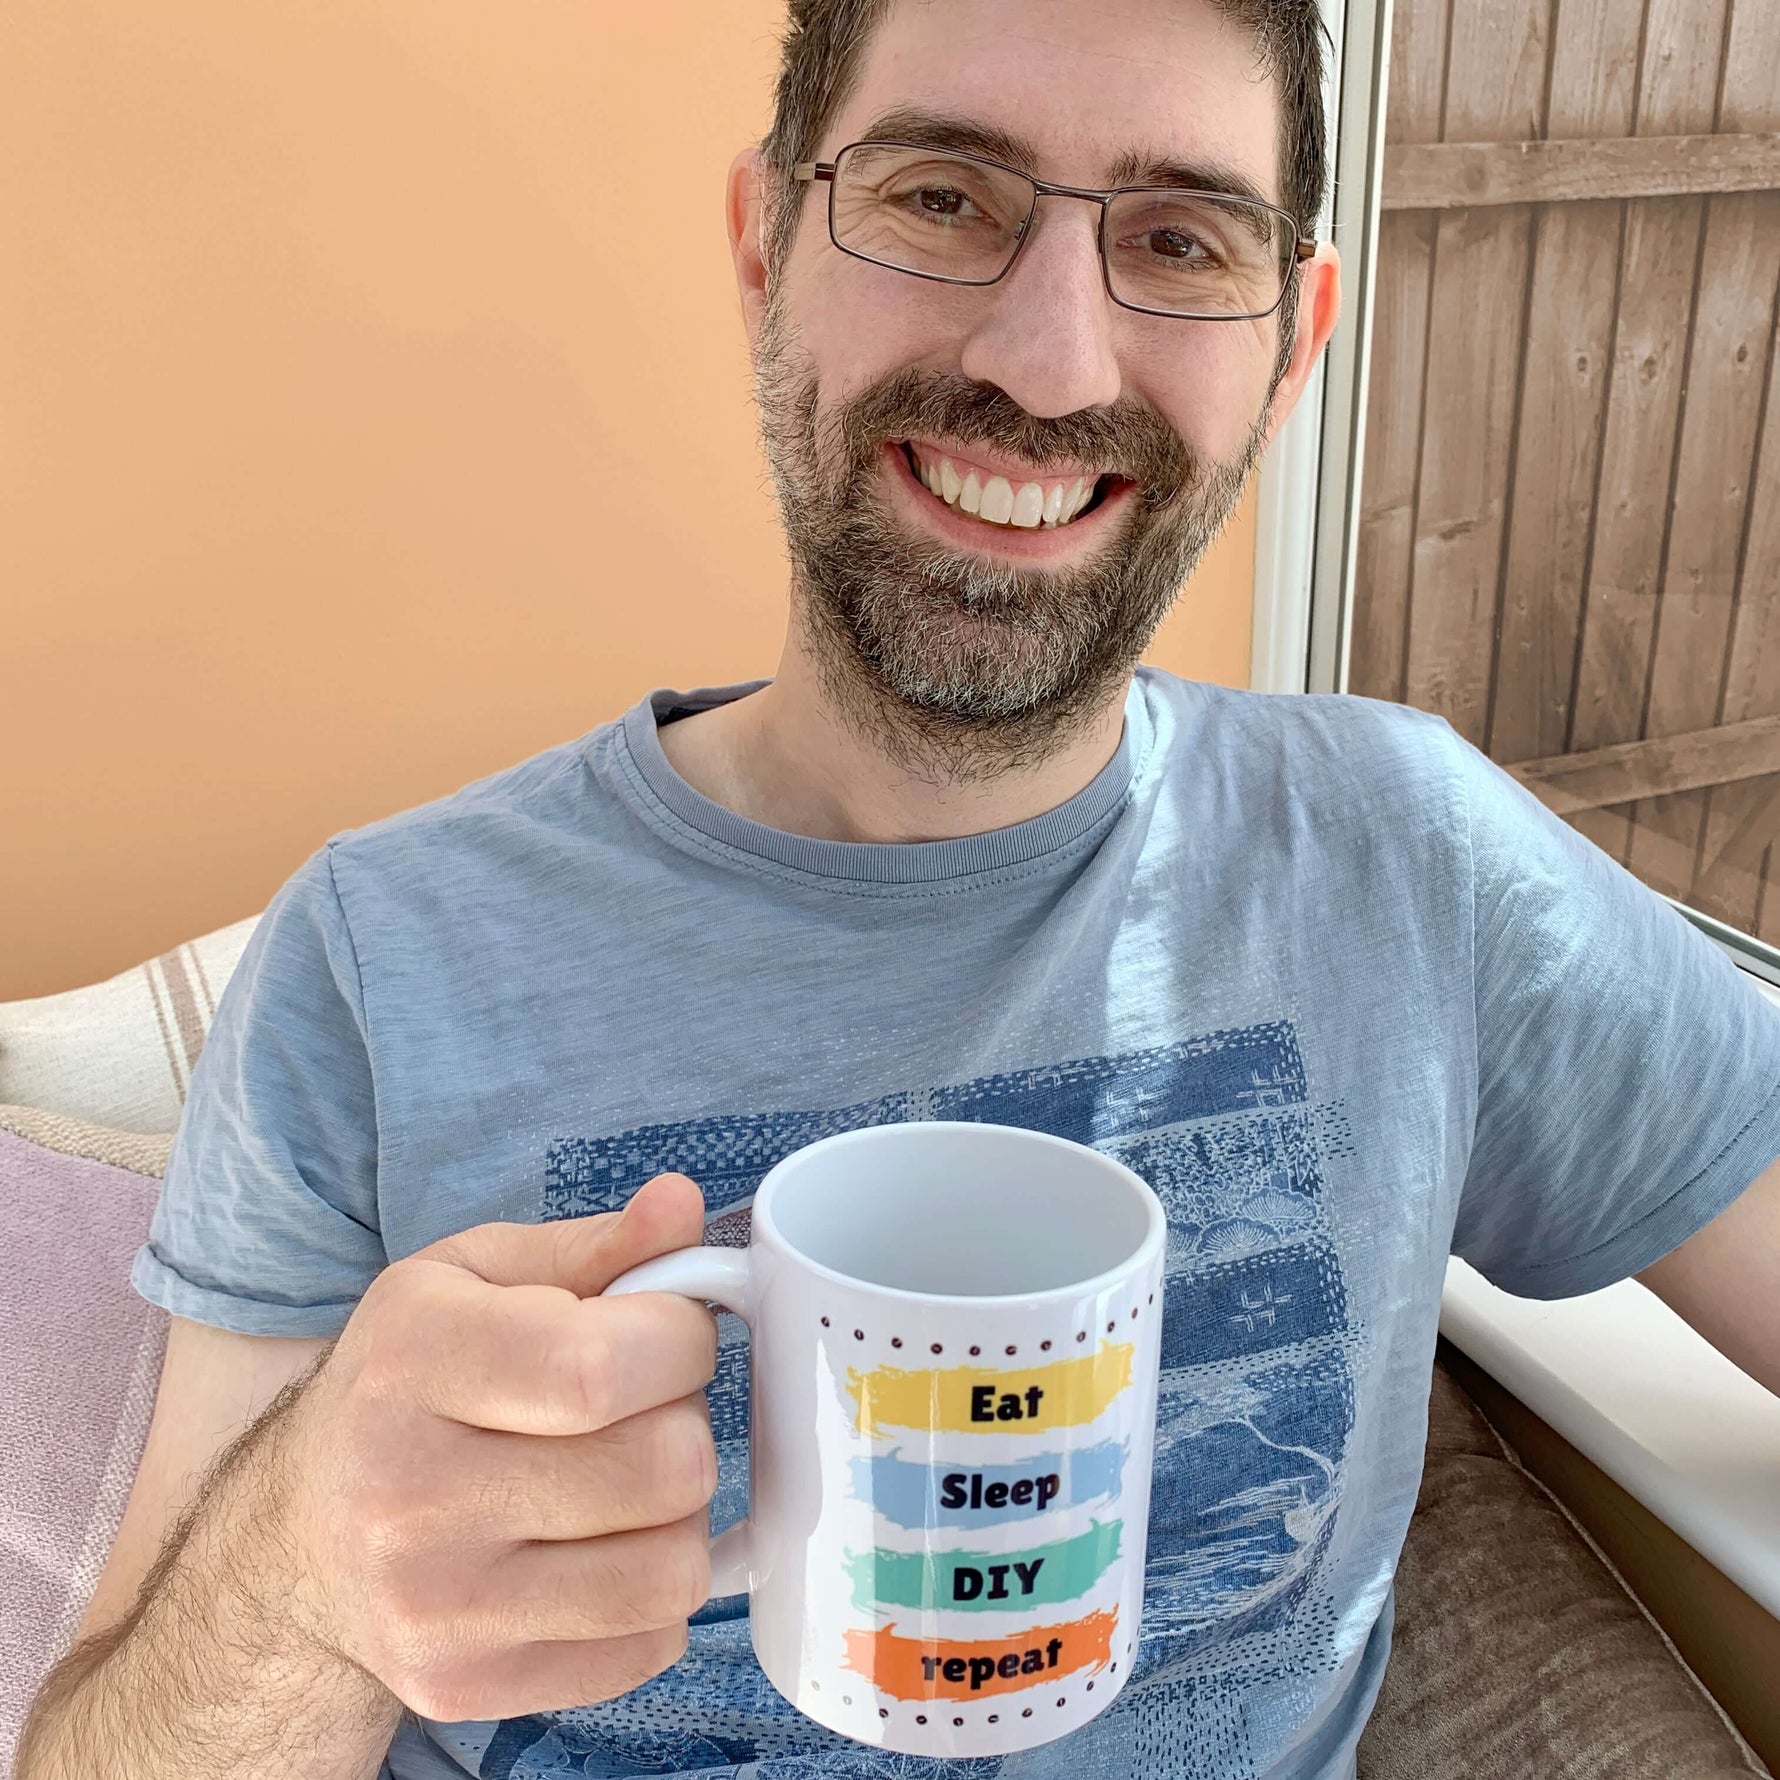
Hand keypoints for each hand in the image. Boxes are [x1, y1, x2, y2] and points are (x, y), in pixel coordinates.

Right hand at [264, 1173, 718, 1721]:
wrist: (299, 1536)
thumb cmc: (408, 1382)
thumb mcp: (475, 1278)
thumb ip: (593, 1246)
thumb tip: (680, 1205)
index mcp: (412, 1360)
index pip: (600, 1367)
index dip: (679, 1342)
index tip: (668, 1334)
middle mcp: (406, 1492)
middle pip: (660, 1467)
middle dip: (684, 1422)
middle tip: (640, 1410)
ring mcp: (434, 1608)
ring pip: (671, 1568)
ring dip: (678, 1516)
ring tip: (625, 1482)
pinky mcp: (465, 1688)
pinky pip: (650, 1644)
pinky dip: (652, 1594)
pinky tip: (600, 1551)